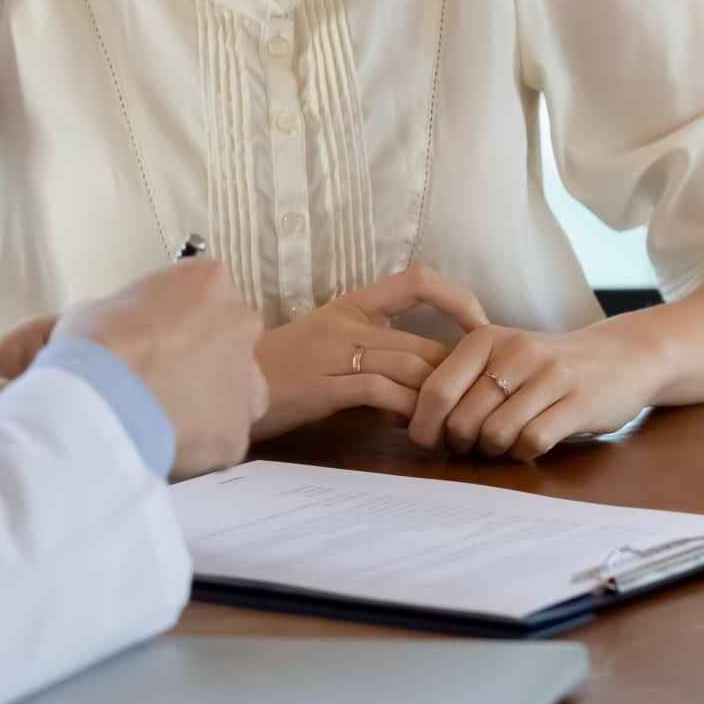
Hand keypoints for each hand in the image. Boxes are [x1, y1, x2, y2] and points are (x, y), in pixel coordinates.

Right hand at [52, 257, 267, 478]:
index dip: (174, 318)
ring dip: (210, 400)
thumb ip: (128, 315)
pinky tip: (165, 442)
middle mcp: (240, 324)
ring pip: (237, 391)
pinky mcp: (237, 431)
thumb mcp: (100, 308)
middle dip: (202, 356)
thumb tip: (121, 331)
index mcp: (209, 281)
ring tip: (166, 415)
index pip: (202, 293)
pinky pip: (221, 436)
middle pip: (228, 339)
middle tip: (161, 375)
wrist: (103, 404)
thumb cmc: (97, 344)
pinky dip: (198, 441)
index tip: (151, 335)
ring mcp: (246, 380)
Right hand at [251, 265, 489, 439]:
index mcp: (349, 305)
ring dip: (435, 401)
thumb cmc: (277, 370)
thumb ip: (372, 356)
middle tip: (468, 404)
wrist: (223, 385)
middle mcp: (345, 323)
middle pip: (423, 343)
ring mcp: (332, 353)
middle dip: (455, 378)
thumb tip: (422, 381)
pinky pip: (381, 393)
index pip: (416, 278)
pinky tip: (408, 426)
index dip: (457, 297)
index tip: (480, 327)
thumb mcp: (326, 348)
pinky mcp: (321, 386)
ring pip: (409, 368)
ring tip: (442, 423)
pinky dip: (405, 411)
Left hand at [408, 317, 669, 460]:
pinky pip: (533, 441)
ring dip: (493, 450)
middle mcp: (516, 351)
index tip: (427, 440)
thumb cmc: (547, 365)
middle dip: (459, 443)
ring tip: (501, 443)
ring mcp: (550, 375)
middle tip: (469, 446)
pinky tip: (529, 444)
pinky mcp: (580, 401)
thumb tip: (413, 421)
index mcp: (485, 338)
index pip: (435, 390)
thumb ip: (462, 380)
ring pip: (495, 433)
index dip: (424, 425)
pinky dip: (524, 452)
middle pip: (462, 419)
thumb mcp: (500, 356)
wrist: (622, 355)